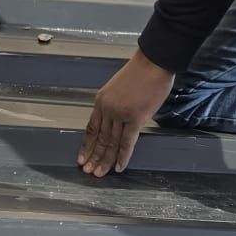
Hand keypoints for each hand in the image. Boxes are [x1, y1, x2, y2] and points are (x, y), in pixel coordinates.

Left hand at [78, 50, 175, 176]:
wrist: (153, 62)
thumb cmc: (142, 72)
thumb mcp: (120, 88)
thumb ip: (117, 105)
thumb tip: (120, 121)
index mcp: (101, 101)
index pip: (91, 128)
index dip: (86, 145)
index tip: (82, 157)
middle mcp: (108, 109)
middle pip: (99, 138)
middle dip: (94, 157)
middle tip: (89, 171)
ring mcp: (120, 114)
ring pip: (111, 143)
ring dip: (105, 160)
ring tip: (100, 173)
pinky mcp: (135, 118)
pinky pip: (127, 142)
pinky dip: (122, 156)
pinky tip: (119, 167)